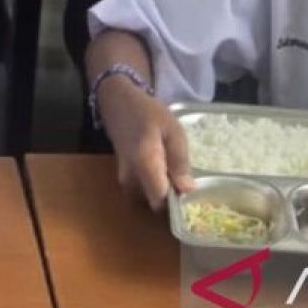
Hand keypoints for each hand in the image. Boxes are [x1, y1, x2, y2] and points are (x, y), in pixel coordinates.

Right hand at [99, 77, 194, 209]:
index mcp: (144, 165)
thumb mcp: (173, 130)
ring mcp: (124, 180)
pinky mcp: (123, 178)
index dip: (177, 202)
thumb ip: (179, 160)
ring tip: (173, 172)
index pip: (160, 200)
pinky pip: (142, 192)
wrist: (118, 104)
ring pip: (148, 199)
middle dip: (171, 198)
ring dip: (162, 191)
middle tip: (184, 180)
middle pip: (155, 203)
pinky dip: (154, 186)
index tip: (189, 192)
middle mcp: (130, 178)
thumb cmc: (147, 113)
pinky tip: (162, 169)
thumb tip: (187, 190)